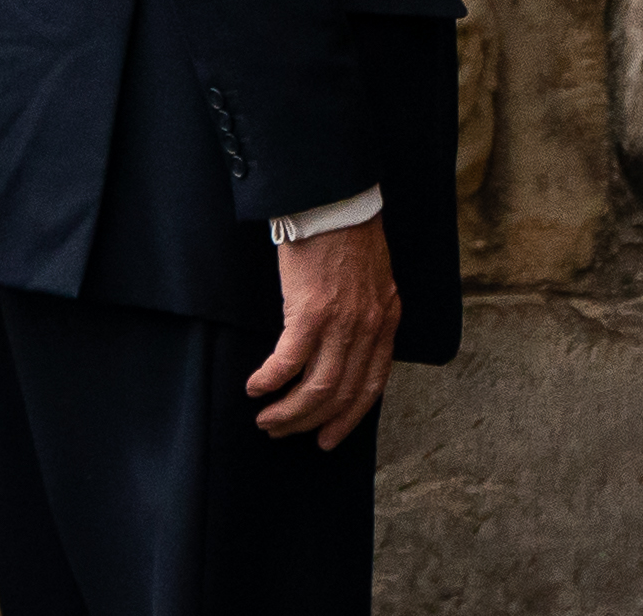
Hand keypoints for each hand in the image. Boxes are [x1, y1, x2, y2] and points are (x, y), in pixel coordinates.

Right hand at [248, 216, 400, 448]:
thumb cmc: (349, 238)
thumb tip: (345, 353)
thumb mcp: (374, 283)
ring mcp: (343, 322)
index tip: (328, 438)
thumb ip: (367, 318)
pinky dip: (270, 381)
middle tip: (282, 431)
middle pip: (341, 393)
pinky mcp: (312, 312)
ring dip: (288, 412)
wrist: (336, 203)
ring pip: (317, 388)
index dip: (349, 418)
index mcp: (387, 321)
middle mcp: (370, 328)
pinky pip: (289, 362)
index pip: (373, 385)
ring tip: (266, 420)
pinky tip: (256, 387)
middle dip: (309, 421)